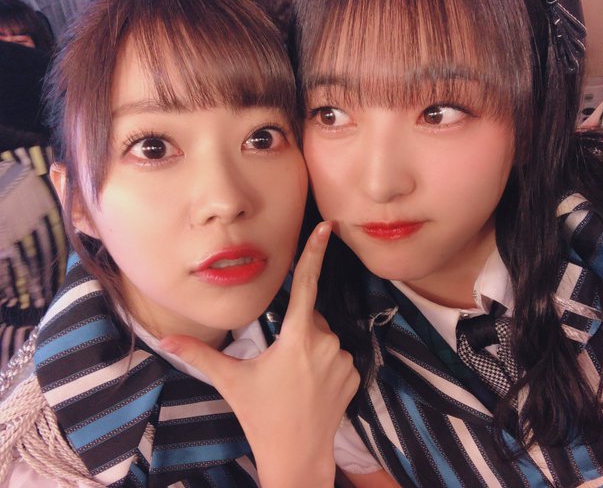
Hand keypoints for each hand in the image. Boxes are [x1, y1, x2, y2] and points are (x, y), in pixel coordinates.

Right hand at [160, 222, 359, 487]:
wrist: (297, 455)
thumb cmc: (260, 416)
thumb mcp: (230, 381)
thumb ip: (200, 355)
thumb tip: (165, 340)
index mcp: (297, 338)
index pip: (306, 285)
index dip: (314, 253)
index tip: (326, 228)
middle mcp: (326, 343)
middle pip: (309, 320)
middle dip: (296, 331)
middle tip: (279, 365)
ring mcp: (344, 360)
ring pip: (325, 339)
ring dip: (311, 349)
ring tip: (294, 381)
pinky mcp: (355, 375)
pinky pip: (339, 357)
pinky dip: (326, 365)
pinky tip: (312, 389)